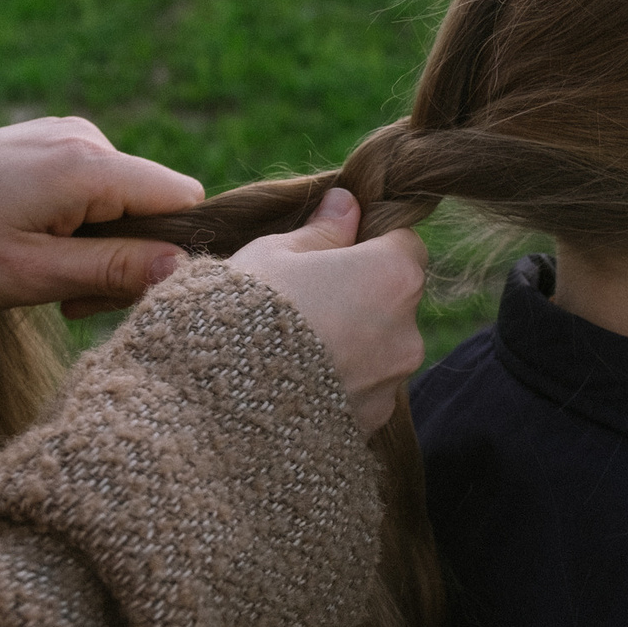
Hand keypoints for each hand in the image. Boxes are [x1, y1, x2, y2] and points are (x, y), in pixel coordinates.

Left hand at [0, 118, 204, 311]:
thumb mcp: (32, 274)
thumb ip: (114, 270)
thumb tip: (183, 268)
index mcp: (88, 164)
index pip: (184, 201)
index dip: (171, 251)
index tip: (118, 289)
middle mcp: (85, 136)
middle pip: (154, 204)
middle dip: (127, 257)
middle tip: (67, 297)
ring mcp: (64, 134)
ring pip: (124, 200)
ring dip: (97, 246)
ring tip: (39, 272)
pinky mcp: (46, 141)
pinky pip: (93, 187)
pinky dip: (75, 225)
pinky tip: (29, 245)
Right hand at [229, 189, 428, 436]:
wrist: (220, 404)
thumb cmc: (246, 312)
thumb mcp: (274, 254)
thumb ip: (321, 231)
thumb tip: (346, 203)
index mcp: (392, 277)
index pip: (406, 244)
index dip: (370, 243)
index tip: (333, 251)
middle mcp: (406, 332)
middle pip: (394, 300)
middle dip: (360, 295)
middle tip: (303, 299)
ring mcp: (391, 383)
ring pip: (379, 348)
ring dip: (350, 343)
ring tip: (290, 348)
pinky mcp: (371, 423)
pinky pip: (362, 390)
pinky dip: (338, 383)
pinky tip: (292, 382)